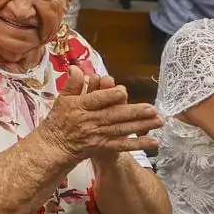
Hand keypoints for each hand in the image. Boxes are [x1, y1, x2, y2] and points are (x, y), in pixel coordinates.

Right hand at [38, 67, 161, 162]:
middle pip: (113, 116)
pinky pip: (122, 145)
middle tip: (152, 109)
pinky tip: (152, 141)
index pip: (96, 100)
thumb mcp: (62, 99)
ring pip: (121, 129)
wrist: (55, 146)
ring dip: (141, 126)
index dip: (109, 96)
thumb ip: (72, 83)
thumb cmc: (59, 120)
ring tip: (158, 121)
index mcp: (79, 107)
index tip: (123, 91)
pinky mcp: (103, 146)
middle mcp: (89, 121)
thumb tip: (76, 68)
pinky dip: (138, 144)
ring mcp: (97, 135)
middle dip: (134, 112)